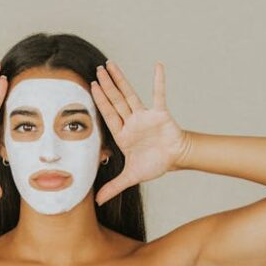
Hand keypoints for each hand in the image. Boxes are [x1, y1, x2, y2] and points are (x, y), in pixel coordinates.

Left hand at [91, 60, 191, 205]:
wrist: (174, 159)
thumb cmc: (153, 164)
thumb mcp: (131, 177)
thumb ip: (113, 187)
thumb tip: (98, 202)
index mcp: (123, 134)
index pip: (107, 115)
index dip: (99, 102)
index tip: (90, 87)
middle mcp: (131, 122)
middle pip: (115, 101)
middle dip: (106, 86)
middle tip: (96, 70)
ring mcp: (145, 116)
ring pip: (129, 95)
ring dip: (120, 80)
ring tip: (110, 64)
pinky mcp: (160, 113)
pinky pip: (159, 95)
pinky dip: (159, 81)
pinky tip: (158, 66)